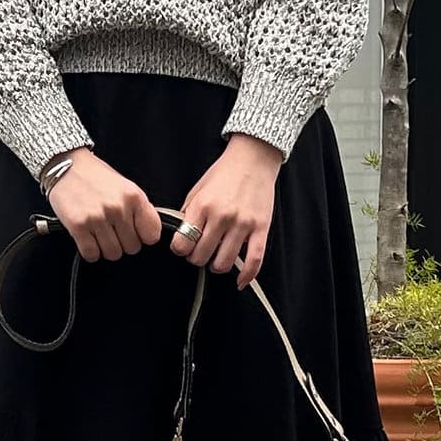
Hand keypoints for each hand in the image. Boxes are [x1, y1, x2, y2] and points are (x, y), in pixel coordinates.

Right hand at [45, 147, 164, 260]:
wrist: (66, 164)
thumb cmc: (95, 176)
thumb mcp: (125, 187)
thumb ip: (138, 210)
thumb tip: (147, 235)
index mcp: (134, 197)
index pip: (152, 235)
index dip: (142, 236)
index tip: (135, 232)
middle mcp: (118, 208)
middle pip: (132, 248)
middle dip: (122, 242)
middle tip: (112, 230)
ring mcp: (98, 218)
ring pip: (113, 254)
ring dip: (105, 248)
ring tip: (98, 232)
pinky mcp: (78, 226)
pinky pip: (91, 254)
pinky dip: (90, 251)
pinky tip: (87, 237)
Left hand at [168, 134, 281, 290]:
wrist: (253, 158)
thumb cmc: (223, 174)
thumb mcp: (197, 190)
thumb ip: (188, 213)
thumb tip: (180, 236)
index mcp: (202, 206)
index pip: (182, 243)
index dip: (180, 249)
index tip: (183, 247)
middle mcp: (221, 216)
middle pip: (201, 256)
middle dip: (197, 259)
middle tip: (200, 253)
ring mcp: (242, 224)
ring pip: (224, 263)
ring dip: (217, 266)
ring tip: (216, 259)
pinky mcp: (261, 229)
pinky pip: (254, 260)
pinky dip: (246, 275)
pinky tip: (240, 282)